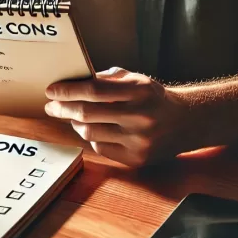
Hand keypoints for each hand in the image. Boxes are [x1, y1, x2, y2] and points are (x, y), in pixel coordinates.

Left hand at [44, 68, 193, 166]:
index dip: (68, 91)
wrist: (186, 122)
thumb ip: (105, 79)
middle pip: (87, 113)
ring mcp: (139, 140)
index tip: (51, 91)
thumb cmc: (153, 98)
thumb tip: (71, 82)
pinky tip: (94, 129)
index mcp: (139, 91)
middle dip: (62, 109)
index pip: (93, 90)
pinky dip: (92, 137)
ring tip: (73, 116)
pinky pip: (100, 147)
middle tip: (51, 106)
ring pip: (90, 132)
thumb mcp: (135, 80)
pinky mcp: (137, 158)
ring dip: (75, 123)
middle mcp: (140, 116)